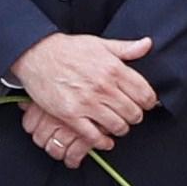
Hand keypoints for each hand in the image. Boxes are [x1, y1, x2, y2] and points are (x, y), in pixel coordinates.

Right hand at [13, 30, 157, 156]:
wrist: (37, 54)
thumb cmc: (68, 49)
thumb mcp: (100, 43)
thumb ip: (126, 48)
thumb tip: (147, 44)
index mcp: (114, 69)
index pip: (144, 94)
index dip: (149, 102)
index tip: (146, 104)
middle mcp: (103, 87)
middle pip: (133, 113)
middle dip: (135, 116)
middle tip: (131, 115)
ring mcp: (87, 103)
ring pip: (117, 126)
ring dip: (121, 128)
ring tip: (118, 125)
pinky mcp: (70, 115)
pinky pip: (93, 136)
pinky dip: (102, 142)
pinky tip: (105, 140)